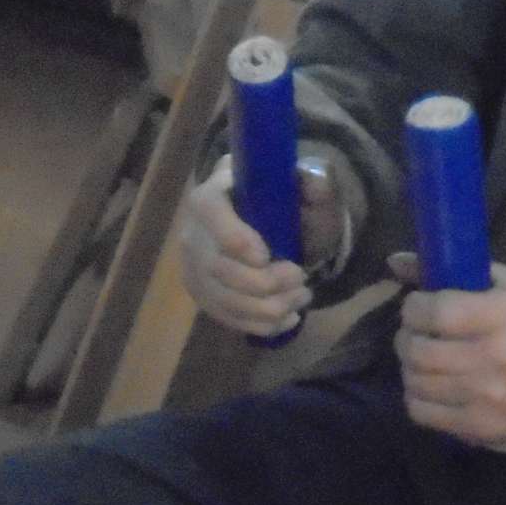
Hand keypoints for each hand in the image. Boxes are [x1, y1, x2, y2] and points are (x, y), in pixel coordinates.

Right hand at [178, 156, 344, 335]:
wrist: (264, 220)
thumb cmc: (279, 199)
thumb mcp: (298, 183)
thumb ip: (311, 179)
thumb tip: (312, 181)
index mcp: (210, 195)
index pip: (209, 212)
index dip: (234, 238)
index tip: (266, 255)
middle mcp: (193, 233)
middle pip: (216, 268)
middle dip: (263, 282)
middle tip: (301, 276)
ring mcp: (194, 269)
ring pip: (224, 300)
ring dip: (268, 307)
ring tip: (302, 296)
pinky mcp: (204, 297)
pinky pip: (228, 319)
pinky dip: (262, 324)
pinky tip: (289, 317)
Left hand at [392, 256, 505, 451]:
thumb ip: (460, 272)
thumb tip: (397, 261)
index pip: (436, 311)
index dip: (414, 308)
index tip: (417, 307)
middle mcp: (496, 356)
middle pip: (419, 349)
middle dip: (406, 337)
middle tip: (415, 334)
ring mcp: (487, 397)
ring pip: (416, 381)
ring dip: (410, 367)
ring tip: (422, 360)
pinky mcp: (480, 428)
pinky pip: (422, 412)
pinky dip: (417, 397)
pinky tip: (431, 387)